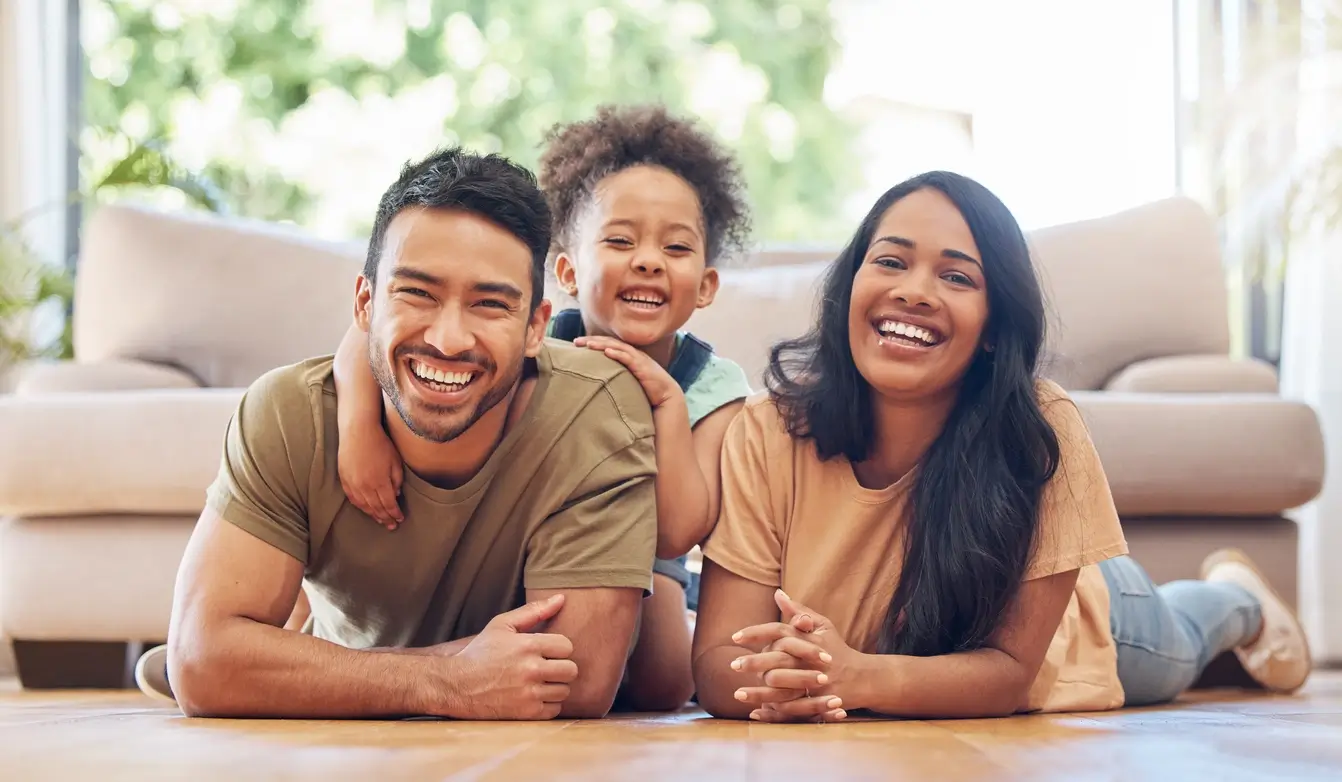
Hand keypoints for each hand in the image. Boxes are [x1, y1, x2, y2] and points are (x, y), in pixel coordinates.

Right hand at [338, 423, 403, 527]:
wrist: (357, 432)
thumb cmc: (380, 444)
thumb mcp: (395, 461)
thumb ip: (397, 480)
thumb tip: (396, 495)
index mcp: (380, 482)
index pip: (389, 504)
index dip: (395, 513)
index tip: (400, 519)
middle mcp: (365, 486)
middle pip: (376, 508)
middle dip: (385, 518)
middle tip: (392, 526)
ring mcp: (353, 484)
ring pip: (364, 506)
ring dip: (373, 515)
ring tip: (380, 521)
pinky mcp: (344, 480)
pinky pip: (353, 499)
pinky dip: (361, 506)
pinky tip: (366, 510)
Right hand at [431, 594, 577, 720]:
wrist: (456, 684)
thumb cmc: (481, 652)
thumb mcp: (502, 625)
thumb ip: (533, 611)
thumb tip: (561, 598)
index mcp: (528, 645)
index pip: (567, 647)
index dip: (558, 648)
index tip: (547, 652)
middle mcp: (531, 669)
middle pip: (571, 670)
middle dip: (561, 668)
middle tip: (547, 668)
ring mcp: (529, 693)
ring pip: (564, 691)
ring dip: (555, 687)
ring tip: (539, 682)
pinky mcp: (525, 713)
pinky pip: (554, 709)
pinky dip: (548, 704)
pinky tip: (535, 697)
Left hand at [574, 336, 680, 408]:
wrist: (666, 396)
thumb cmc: (646, 390)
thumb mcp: (627, 380)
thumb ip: (615, 376)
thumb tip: (597, 381)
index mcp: (628, 355)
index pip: (607, 344)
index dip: (592, 342)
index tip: (576, 344)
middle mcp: (632, 354)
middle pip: (609, 342)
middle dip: (592, 341)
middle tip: (576, 342)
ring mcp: (638, 359)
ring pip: (617, 347)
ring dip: (601, 344)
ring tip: (587, 344)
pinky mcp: (642, 367)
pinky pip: (628, 358)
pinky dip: (617, 354)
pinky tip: (607, 352)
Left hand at [731, 590, 862, 722]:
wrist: (863, 678)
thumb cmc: (837, 648)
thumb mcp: (823, 626)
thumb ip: (799, 611)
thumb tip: (778, 593)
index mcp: (809, 638)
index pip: (778, 631)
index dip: (756, 633)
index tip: (735, 637)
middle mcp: (810, 659)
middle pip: (778, 659)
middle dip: (754, 663)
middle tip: (733, 665)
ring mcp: (815, 682)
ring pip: (783, 687)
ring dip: (759, 692)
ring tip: (738, 694)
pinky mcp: (818, 702)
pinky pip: (792, 709)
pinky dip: (773, 712)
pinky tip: (756, 712)